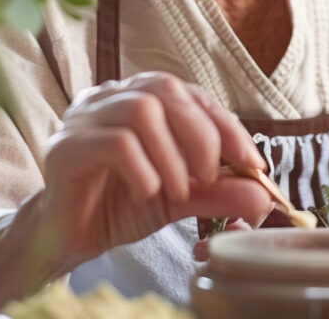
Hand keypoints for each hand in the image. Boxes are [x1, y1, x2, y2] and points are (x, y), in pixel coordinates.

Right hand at [36, 72, 271, 263]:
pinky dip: (143, 168)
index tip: (251, 162)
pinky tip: (147, 193)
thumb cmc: (122, 206)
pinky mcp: (65, 146)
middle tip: (209, 177)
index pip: (191, 94)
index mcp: (140, 96)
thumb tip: (262, 193)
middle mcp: (110, 96)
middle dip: (201, 134)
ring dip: (171, 153)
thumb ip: (218, 191)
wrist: (71, 237)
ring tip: (178, 189)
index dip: (225, 125)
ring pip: (141, 110)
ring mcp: (83, 117)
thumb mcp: (181, 197)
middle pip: (166, 91)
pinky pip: (114, 142)